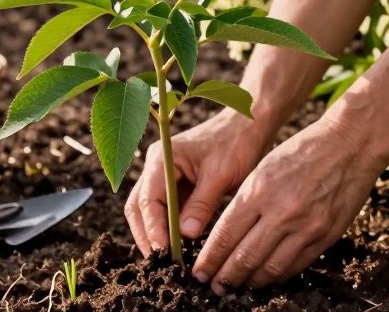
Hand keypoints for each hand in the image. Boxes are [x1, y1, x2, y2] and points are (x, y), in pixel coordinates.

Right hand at [125, 110, 269, 255]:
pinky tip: (181, 246)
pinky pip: (165, 209)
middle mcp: (156, 165)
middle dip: (148, 236)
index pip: (148, 200)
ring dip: (157, 234)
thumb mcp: (220, 175)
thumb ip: (201, 205)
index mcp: (162, 158)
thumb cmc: (237, 143)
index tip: (164, 253)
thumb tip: (185, 235)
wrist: (249, 124)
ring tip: (170, 260)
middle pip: (139, 207)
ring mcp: (164, 174)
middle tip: (162, 264)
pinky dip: (169, 228)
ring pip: (149, 210)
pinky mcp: (175, 183)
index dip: (153, 229)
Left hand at [191, 115, 388, 294]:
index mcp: (259, 191)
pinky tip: (266, 276)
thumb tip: (227, 235)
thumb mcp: (264, 168)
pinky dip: (277, 275)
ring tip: (238, 284)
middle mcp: (281, 213)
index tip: (198, 271)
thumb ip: (246, 202)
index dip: (209, 259)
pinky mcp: (326, 237)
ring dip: (250, 281)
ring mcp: (306, 228)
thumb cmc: (303, 151)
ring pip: (270, 268)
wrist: (350, 145)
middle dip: (224, 277)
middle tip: (214, 285)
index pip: (226, 236)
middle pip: (244, 258)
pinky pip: (296, 266)